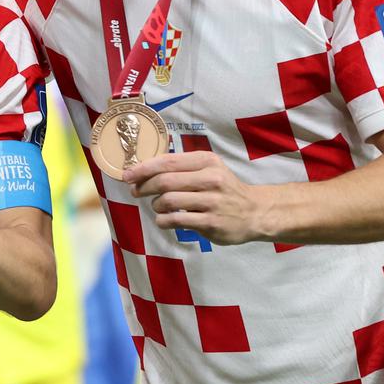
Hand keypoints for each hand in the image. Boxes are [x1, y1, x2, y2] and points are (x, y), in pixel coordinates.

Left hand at [124, 150, 270, 245]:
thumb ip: (181, 167)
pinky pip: (176, 220)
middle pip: (164, 181)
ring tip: (159, 207)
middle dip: (144, 187)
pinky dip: (163, 221)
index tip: (128, 175)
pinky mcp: (211, 222)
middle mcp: (211, 178)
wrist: (255, 212)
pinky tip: (164, 220)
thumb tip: (143, 169)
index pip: (167, 161)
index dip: (143, 168)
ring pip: (168, 201)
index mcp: (207, 161)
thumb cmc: (224, 188)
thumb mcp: (209, 169)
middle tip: (136, 192)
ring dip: (156, 205)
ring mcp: (212, 201)